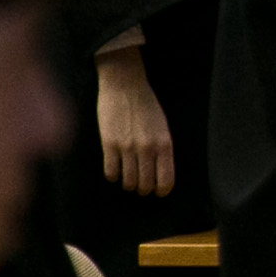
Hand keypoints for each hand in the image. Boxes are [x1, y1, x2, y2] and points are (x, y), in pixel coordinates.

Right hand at [94, 48, 174, 198]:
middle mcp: (147, 148)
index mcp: (164, 144)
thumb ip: (162, 149)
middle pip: (145, 185)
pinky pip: (110, 172)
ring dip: (128, 184)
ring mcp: (127, 147)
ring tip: (127, 177)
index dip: (161, 191)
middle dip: (143, 189)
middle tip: (140, 185)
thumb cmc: (146, 105)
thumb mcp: (162, 126)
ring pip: (128, 182)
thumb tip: (159, 173)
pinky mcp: (109, 144)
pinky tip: (114, 168)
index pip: (166, 180)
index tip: (157, 192)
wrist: (125, 84)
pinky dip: (112, 175)